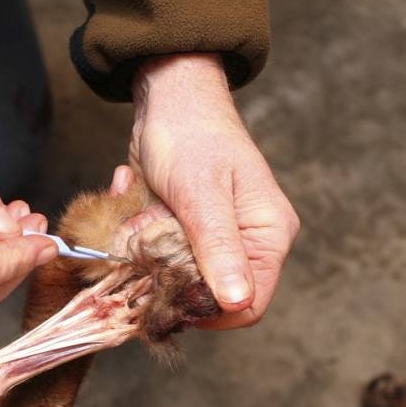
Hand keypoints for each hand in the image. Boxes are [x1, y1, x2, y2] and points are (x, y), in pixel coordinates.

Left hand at [129, 53, 299, 328]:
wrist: (167, 97)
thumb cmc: (191, 136)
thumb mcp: (201, 194)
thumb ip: (218, 248)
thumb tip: (238, 301)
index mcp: (268, 237)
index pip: (247, 306)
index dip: (206, 310)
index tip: (166, 290)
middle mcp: (247, 244)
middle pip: (206, 295)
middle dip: (168, 275)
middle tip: (145, 236)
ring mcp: (214, 240)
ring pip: (176, 278)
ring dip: (148, 252)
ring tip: (142, 211)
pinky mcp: (185, 234)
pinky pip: (158, 256)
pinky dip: (138, 236)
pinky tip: (137, 200)